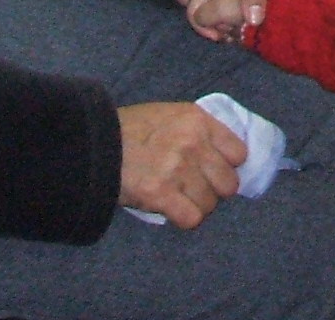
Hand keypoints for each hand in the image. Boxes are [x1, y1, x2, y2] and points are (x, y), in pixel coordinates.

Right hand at [116, 101, 244, 227]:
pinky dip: (183, 219)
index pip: (239, 153)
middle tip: (194, 188)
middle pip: (229, 184)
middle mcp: (193, 143)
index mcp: (198, 120)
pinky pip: (192, 219)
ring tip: (178, 198)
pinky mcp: (161, 194)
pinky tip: (170, 209)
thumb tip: (223, 156)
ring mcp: (178, 169)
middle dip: (213, 190)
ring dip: (196, 206)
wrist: (96, 144)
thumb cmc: (132, 129)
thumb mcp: (170, 115)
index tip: (212, 171)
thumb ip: (198, 130)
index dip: (227, 166)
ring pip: (210, 204)